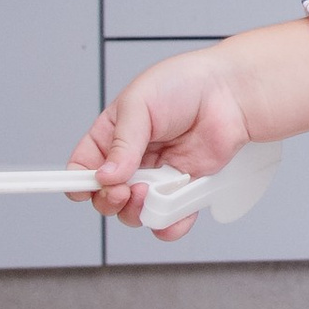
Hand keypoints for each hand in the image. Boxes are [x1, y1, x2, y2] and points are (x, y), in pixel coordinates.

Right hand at [69, 47, 258, 241]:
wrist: (230, 92)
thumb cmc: (183, 84)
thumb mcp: (139, 104)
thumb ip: (121, 143)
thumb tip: (105, 177)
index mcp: (111, 136)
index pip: (82, 167)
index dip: (78, 182)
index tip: (86, 188)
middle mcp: (131, 160)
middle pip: (105, 197)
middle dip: (109, 200)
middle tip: (123, 190)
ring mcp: (158, 177)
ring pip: (134, 213)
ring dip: (136, 212)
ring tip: (149, 193)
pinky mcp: (184, 188)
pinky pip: (169, 218)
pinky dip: (168, 224)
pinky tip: (170, 213)